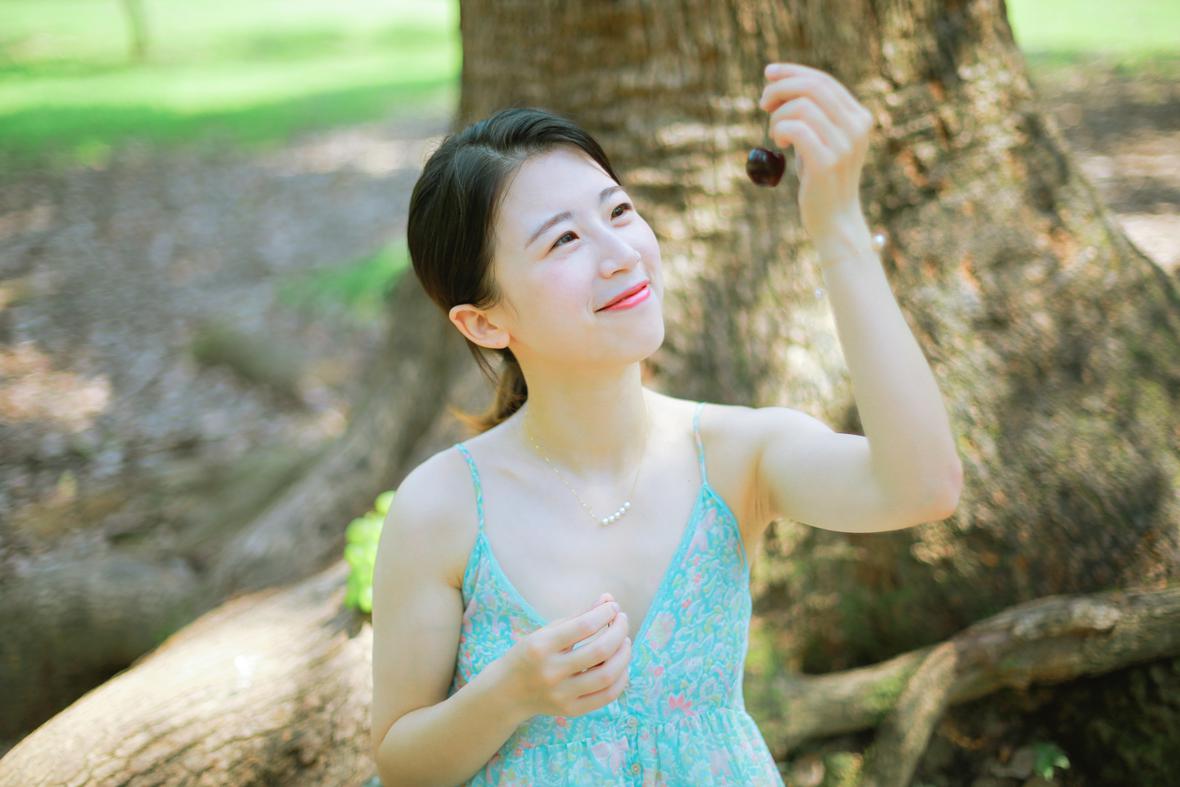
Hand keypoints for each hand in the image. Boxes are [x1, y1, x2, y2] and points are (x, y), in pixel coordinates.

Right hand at [500, 592, 631, 718]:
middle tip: (622, 620)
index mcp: (541, 646)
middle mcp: (551, 672)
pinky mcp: (571, 710)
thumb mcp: (545, 632)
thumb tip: (607, 599)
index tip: (612, 606)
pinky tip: (621, 665)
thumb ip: (578, 616)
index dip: (604, 613)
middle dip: (619, 631)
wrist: (507, 693)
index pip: (584, 626)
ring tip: (625, 641)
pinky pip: (606, 696)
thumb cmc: (529, 655)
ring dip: (624, 654)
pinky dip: (620, 678)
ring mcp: (561, 695)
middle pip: (600, 650)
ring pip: (607, 675)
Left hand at [759, 62, 873, 249]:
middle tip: (762, 103)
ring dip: (778, 116)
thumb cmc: (822, 179)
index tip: (768, 73)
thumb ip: (812, 114)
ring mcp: (844, 145)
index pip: (824, 80)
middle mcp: (856, 127)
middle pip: (813, 87)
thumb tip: (780, 83)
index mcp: (859, 117)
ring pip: (801, 106)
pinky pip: (795, 129)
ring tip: (775, 134)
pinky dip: (780, 130)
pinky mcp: (827, 162)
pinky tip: (780, 145)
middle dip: (780, 89)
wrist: (835, 220)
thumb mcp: (823, 139)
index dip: (793, 72)